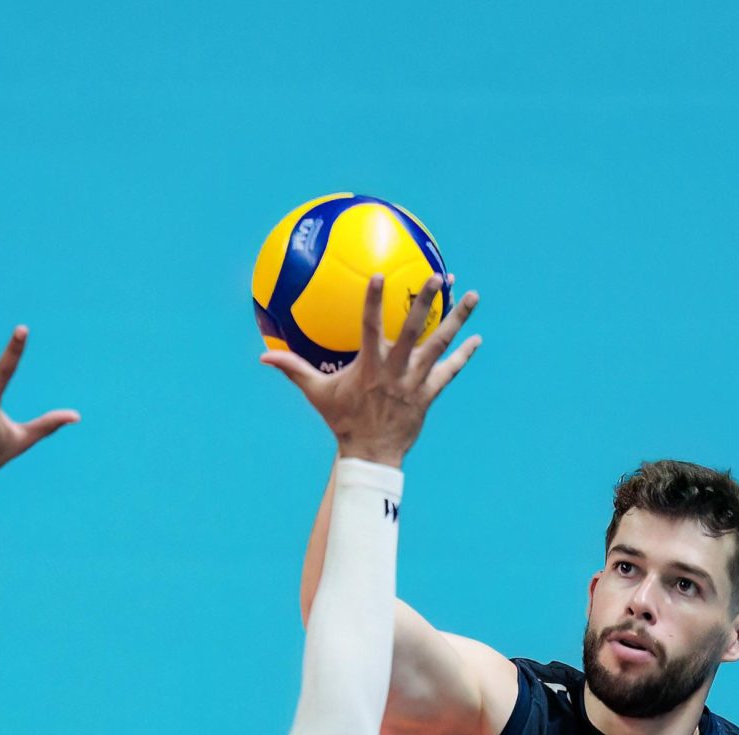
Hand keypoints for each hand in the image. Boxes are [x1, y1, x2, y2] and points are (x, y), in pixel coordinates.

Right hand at [263, 276, 480, 466]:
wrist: (371, 454)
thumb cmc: (343, 421)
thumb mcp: (317, 394)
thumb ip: (293, 369)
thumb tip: (262, 358)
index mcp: (369, 365)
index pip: (369, 326)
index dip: (373, 300)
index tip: (378, 275)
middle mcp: (395, 369)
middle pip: (414, 329)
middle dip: (426, 301)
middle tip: (438, 275)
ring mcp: (415, 381)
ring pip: (440, 345)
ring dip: (457, 319)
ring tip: (473, 295)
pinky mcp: (429, 393)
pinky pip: (450, 371)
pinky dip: (464, 355)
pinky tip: (476, 339)